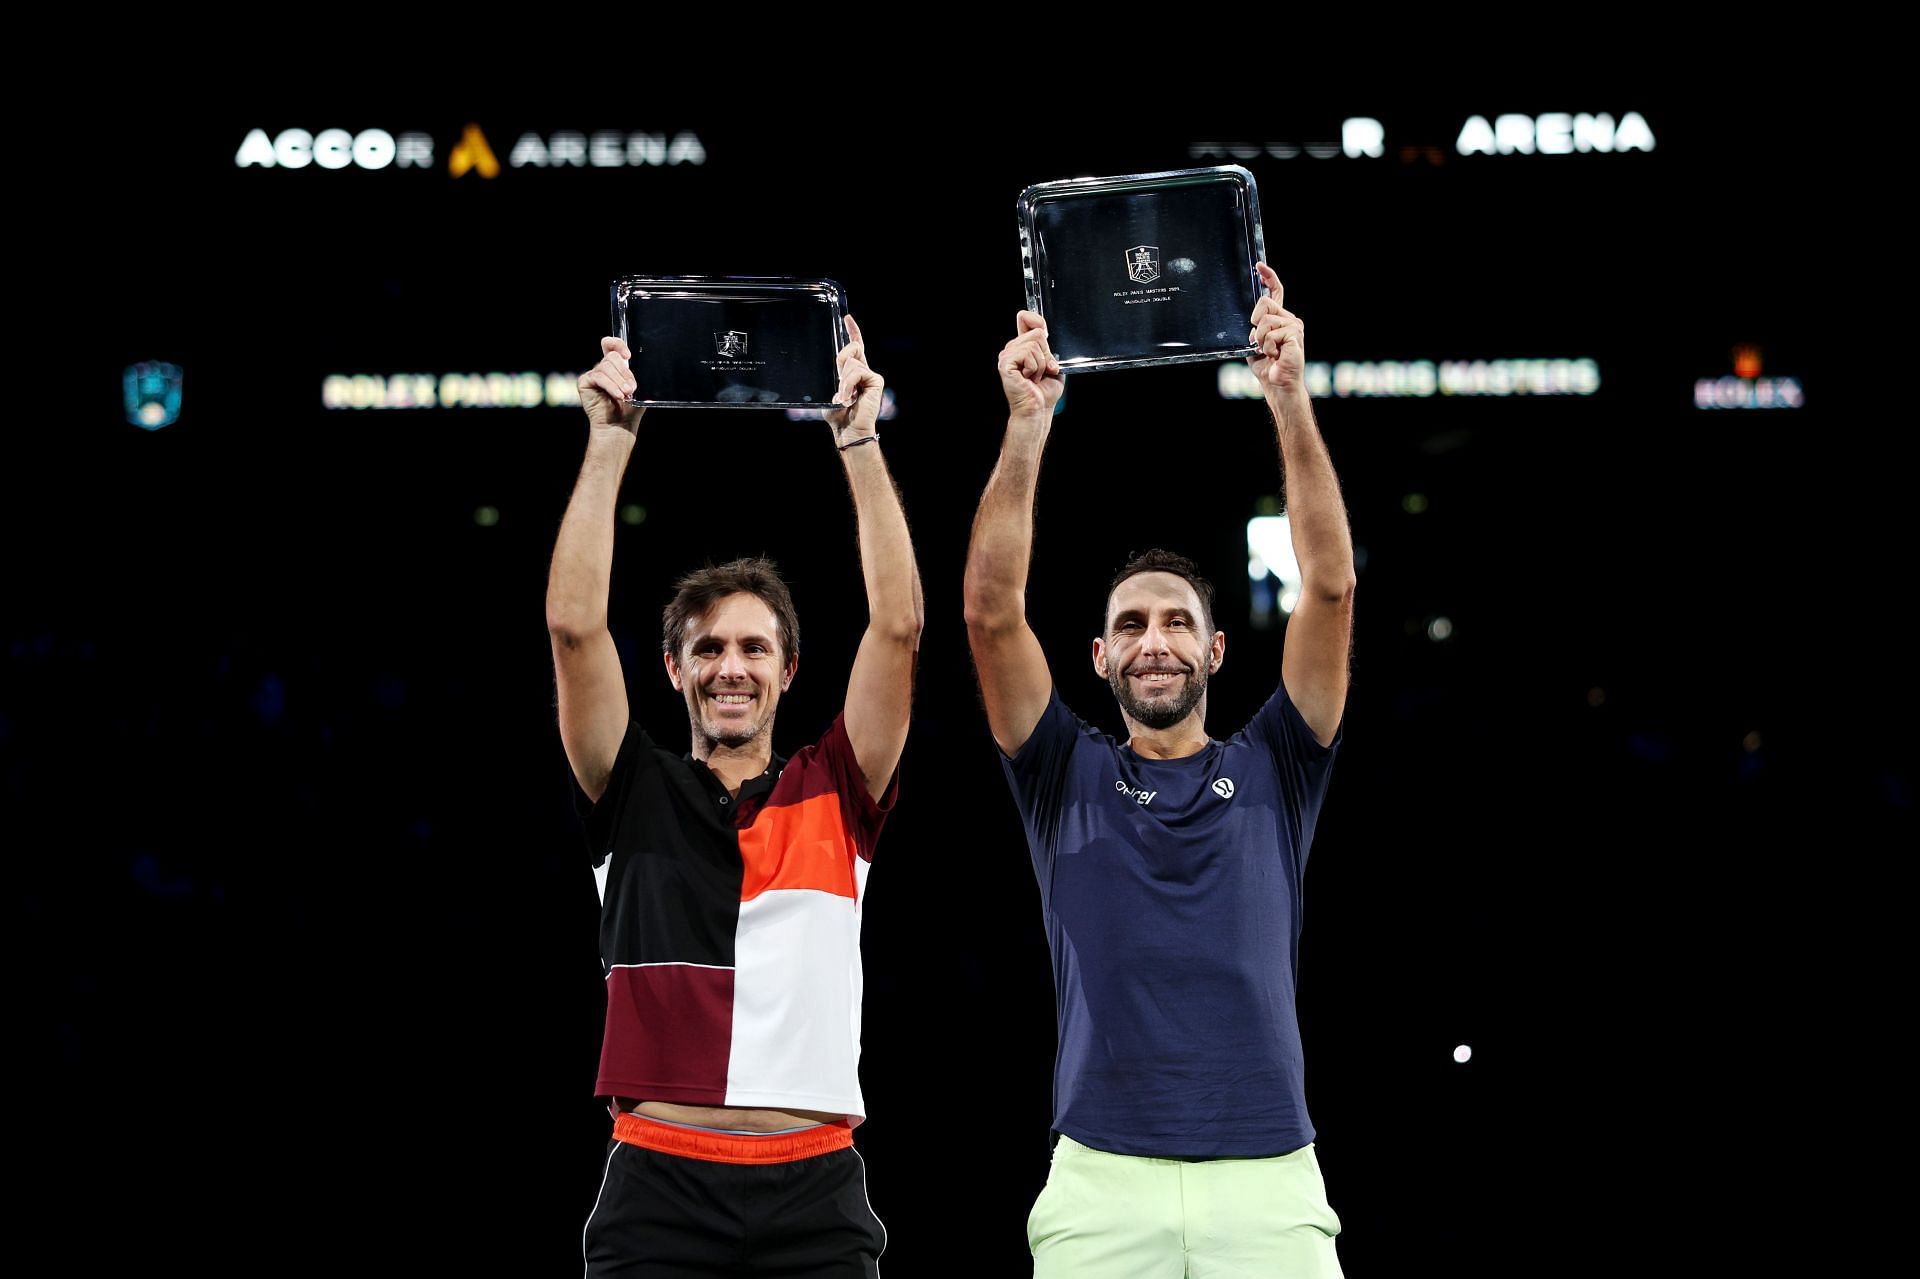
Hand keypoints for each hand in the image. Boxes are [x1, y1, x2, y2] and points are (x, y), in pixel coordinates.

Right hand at [578, 337, 643, 432]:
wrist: (619, 426)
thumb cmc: (629, 410)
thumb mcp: (637, 389)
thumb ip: (634, 374)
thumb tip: (636, 363)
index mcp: (615, 367)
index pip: (610, 345)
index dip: (617, 344)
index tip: (628, 356)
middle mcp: (602, 368)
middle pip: (612, 357)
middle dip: (624, 373)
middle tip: (631, 389)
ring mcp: (593, 375)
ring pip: (606, 367)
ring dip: (619, 381)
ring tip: (626, 394)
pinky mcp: (584, 382)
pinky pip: (598, 376)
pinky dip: (610, 386)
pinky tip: (618, 395)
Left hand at [824, 315, 884, 441]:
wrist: (849, 431)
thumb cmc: (838, 416)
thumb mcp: (831, 392)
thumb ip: (835, 377)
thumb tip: (840, 362)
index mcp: (853, 373)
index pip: (855, 347)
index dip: (852, 331)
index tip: (847, 317)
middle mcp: (864, 371)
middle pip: (852, 348)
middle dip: (841, 359)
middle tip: (838, 383)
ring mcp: (871, 375)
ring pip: (851, 362)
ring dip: (843, 381)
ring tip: (844, 398)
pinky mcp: (876, 380)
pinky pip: (857, 371)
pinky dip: (848, 384)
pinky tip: (849, 397)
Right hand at [998, 310, 1063, 419]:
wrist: (1038, 409)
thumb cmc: (1045, 392)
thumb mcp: (1053, 363)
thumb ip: (1049, 347)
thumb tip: (1044, 332)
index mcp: (1022, 346)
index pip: (1025, 318)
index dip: (1037, 321)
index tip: (1045, 332)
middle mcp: (1013, 348)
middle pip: (1037, 333)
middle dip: (1046, 354)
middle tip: (1042, 371)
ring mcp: (1007, 355)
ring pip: (1034, 344)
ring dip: (1041, 364)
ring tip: (1035, 377)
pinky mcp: (1005, 363)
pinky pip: (1027, 353)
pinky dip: (1035, 368)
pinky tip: (1029, 378)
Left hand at [1247, 263, 1304, 393]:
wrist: (1278, 384)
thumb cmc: (1267, 367)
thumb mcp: (1255, 343)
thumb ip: (1254, 328)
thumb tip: (1253, 320)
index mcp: (1280, 319)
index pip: (1276, 293)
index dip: (1269, 277)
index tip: (1259, 266)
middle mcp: (1289, 319)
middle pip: (1264, 303)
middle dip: (1255, 323)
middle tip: (1261, 343)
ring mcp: (1294, 326)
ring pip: (1264, 320)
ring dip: (1260, 340)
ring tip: (1269, 352)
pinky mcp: (1294, 334)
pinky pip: (1269, 334)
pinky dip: (1266, 347)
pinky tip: (1276, 355)